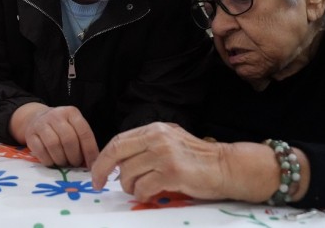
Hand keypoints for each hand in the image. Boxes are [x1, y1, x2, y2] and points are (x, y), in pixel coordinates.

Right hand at [10, 104, 98, 166]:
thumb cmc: (60, 127)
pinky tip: (52, 162)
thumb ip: (82, 141)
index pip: (84, 132)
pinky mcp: (30, 134)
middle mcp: (56, 115)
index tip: (92, 165)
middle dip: (74, 156)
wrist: (35, 118)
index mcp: (71, 113)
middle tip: (75, 164)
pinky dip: (48, 160)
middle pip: (69, 139)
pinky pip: (40, 150)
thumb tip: (93, 163)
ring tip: (64, 163)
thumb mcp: (73, 128)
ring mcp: (41, 123)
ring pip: (54, 145)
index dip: (89, 151)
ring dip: (61, 159)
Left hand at [91, 123, 295, 202]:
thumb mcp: (170, 142)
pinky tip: (151, 194)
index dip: (103, 158)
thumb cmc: (198, 159)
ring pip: (128, 174)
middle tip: (100, 184)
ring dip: (130, 186)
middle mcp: (157, 138)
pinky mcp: (172, 172)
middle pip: (117, 153)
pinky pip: (143, 187)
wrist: (227, 167)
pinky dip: (142, 194)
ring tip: (141, 189)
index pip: (118, 141)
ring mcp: (164, 154)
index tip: (97, 173)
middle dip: (102, 170)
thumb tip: (119, 161)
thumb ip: (146, 146)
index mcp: (155, 129)